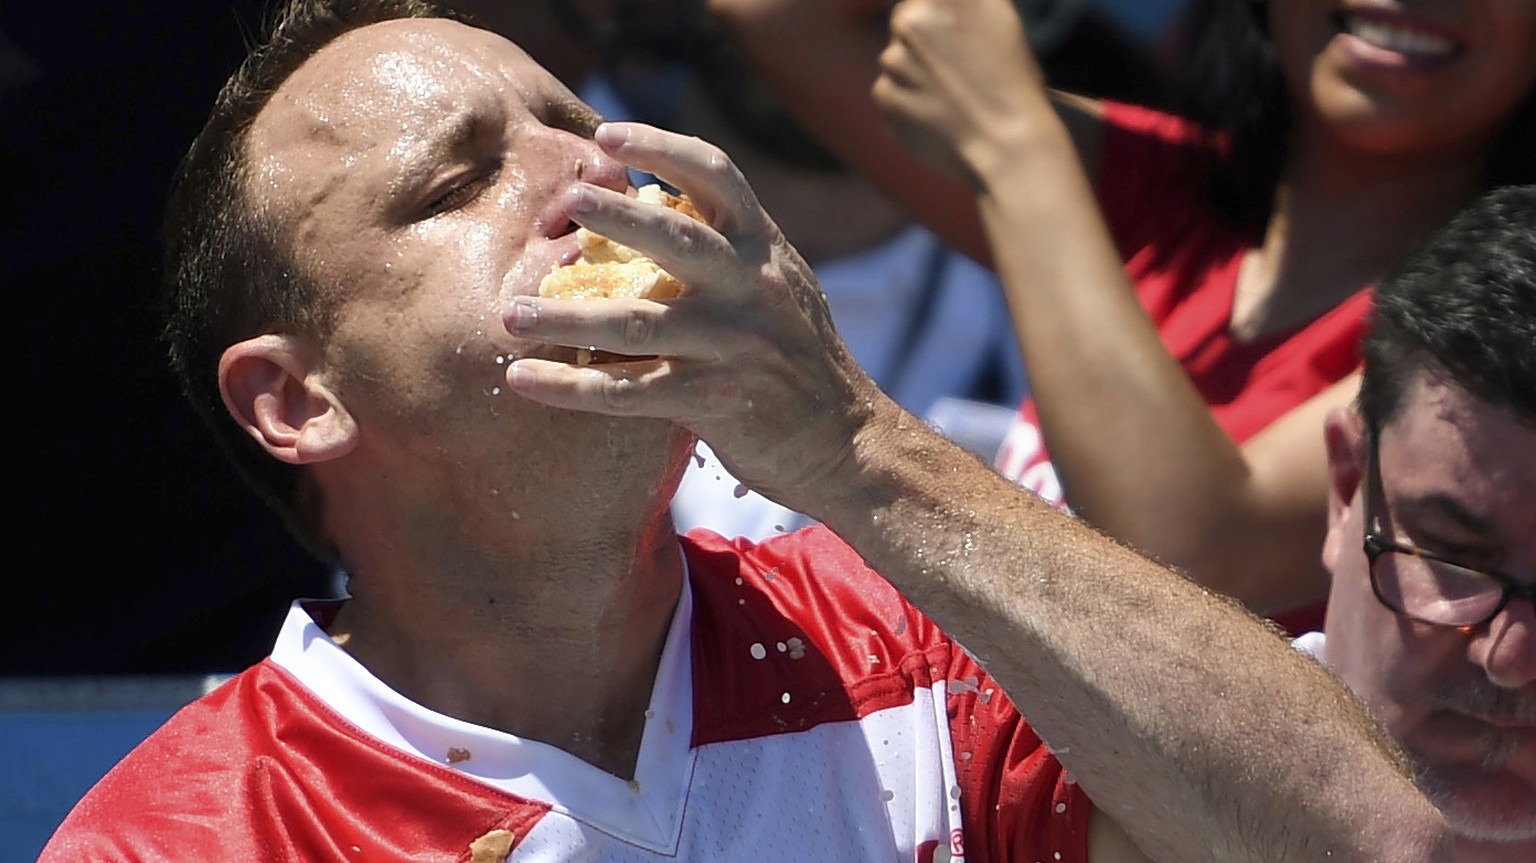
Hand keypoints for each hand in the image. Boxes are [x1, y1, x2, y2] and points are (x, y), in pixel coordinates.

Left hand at [504, 122, 881, 509]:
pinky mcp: (716, 403)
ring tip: (510, 314)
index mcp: (763, 247)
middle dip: (615, 215)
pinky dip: (571, 388)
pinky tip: (525, 381)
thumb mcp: (776, 286)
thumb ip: (725, 250)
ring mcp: (734, 346)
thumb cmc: (795, 359)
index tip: (606, 134)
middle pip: (676, 239)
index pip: (716, 176)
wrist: (846, 442)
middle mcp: (752, 288)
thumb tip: (643, 210)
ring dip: (566, 319)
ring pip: (637, 324)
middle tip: (561, 203)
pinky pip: (629, 393)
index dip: (661, 148)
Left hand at [874, 0, 1051, 183]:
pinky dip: (906, 103)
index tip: (950, 36)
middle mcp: (911, 22)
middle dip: (922, 41)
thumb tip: (942, 6)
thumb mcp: (999, 17)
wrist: (1004, 143)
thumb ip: (966, 3)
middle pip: (904, 22)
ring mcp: (894, 61)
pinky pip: (889, 92)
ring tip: (952, 95)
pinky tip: (938, 114)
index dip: (936, 17)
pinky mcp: (885, 97)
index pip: (921, 0)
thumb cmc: (1011, 80)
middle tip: (953, 67)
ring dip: (914, 72)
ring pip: (895, 59)